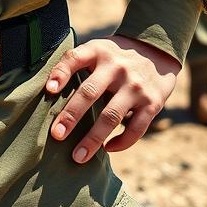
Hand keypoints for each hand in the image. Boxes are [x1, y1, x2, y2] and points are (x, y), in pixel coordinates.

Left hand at [45, 35, 179, 161]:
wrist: (157, 50)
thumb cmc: (115, 56)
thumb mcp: (97, 49)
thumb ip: (77, 63)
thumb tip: (49, 91)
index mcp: (99, 51)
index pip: (75, 58)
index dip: (61, 73)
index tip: (49, 90)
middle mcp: (117, 67)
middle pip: (90, 93)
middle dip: (72, 116)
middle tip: (56, 136)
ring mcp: (135, 86)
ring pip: (111, 116)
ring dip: (93, 139)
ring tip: (77, 157)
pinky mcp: (152, 103)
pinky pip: (135, 128)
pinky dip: (121, 143)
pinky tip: (108, 149)